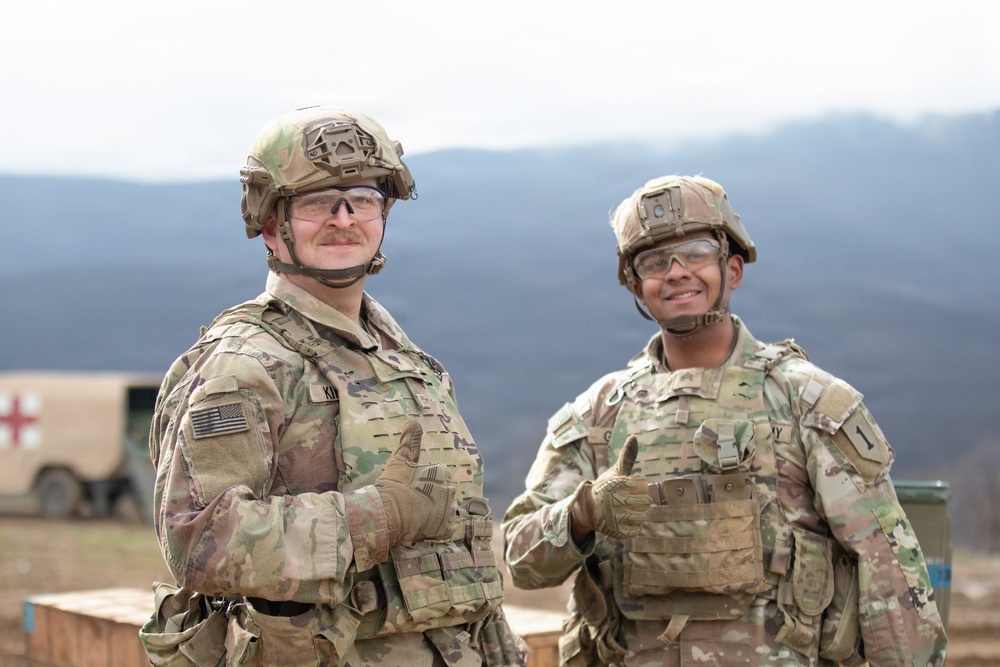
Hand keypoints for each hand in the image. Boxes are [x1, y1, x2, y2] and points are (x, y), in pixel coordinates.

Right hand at [375, 419, 456, 545]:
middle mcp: (449, 490)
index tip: (414, 488)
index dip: (427, 482)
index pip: (441, 476)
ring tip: (417, 515)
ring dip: (435, 513)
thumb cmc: (393, 485)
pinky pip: (446, 529)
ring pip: (446, 510)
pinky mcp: (444, 529)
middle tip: (413, 502)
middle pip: (444, 493)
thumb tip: (413, 420)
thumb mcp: (400, 459)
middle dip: (433, 498)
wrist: (386, 513)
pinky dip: (437, 529)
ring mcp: (448, 510)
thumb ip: (409, 440)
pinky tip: (424, 527)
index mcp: (442, 472)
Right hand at [571, 436, 650, 539]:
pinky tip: (626, 519)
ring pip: (643, 515)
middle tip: (628, 499)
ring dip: (639, 512)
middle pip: (645, 501)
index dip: (639, 485)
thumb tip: (634, 437)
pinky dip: (634, 525)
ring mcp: (614, 518)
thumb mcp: (614, 472)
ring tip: (628, 509)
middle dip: (640, 499)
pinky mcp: (616, 532)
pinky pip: (637, 529)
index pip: (642, 485)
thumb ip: (626, 457)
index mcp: (613, 485)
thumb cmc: (604, 488)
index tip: (630, 486)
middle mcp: (612, 502)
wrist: (585, 510)